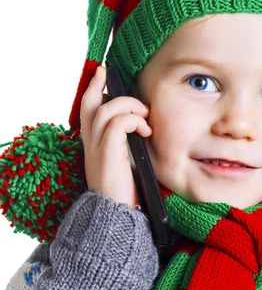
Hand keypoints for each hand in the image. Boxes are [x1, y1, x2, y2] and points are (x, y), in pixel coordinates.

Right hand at [80, 65, 151, 207]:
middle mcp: (91, 143)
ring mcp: (97, 146)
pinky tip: (145, 131)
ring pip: (107, 108)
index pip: (88, 111)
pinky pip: (119, 122)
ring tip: (145, 116)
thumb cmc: (123, 194)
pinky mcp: (108, 152)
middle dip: (99, 84)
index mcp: (93, 145)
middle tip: (110, 74)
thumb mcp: (123, 164)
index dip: (93, 90)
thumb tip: (141, 130)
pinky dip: (134, 120)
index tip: (101, 75)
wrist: (115, 215)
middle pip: (90, 103)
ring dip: (129, 105)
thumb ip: (125, 146)